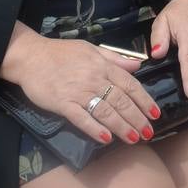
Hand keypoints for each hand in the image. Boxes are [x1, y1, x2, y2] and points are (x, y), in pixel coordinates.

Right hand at [0, 24, 153, 145]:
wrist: (31, 56)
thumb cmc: (61, 52)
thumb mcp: (92, 49)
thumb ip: (115, 58)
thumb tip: (138, 64)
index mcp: (103, 65)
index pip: (130, 84)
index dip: (144, 100)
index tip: (155, 113)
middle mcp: (94, 79)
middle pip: (121, 100)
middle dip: (137, 118)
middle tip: (149, 132)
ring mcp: (78, 92)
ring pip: (106, 111)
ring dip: (122, 126)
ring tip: (134, 138)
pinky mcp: (63, 103)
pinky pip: (82, 118)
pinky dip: (95, 129)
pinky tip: (106, 139)